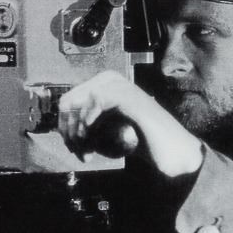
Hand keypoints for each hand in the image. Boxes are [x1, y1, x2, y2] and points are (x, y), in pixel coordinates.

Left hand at [57, 71, 203, 177]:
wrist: (171, 151)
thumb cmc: (143, 142)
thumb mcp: (109, 130)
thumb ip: (89, 122)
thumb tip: (61, 126)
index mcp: (105, 86)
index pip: (67, 101)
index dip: (64, 127)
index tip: (74, 148)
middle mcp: (111, 79)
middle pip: (68, 101)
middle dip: (67, 130)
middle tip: (79, 153)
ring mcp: (120, 85)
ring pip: (77, 103)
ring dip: (76, 132)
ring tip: (87, 152)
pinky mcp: (127, 95)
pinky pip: (95, 102)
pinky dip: (88, 123)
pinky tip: (92, 140)